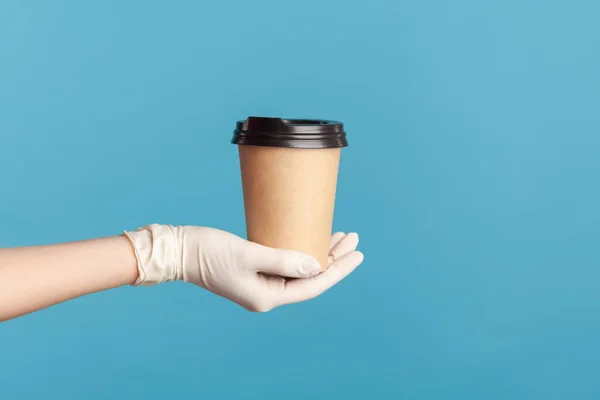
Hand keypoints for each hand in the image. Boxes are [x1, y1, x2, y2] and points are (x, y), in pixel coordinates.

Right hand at [124, 225, 362, 311]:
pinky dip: (302, 250)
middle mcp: (267, 294)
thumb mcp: (248, 254)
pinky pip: (288, 263)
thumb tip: (317, 267)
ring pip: (301, 270)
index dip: (338, 270)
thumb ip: (284, 260)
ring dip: (320, 253)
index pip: (313, 285)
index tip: (357, 253)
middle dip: (334, 259)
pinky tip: (312, 239)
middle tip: (354, 239)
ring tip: (341, 237)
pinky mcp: (255, 270)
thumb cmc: (208, 252)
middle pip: (311, 278)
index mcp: (268, 297)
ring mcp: (261, 283)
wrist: (178, 251)